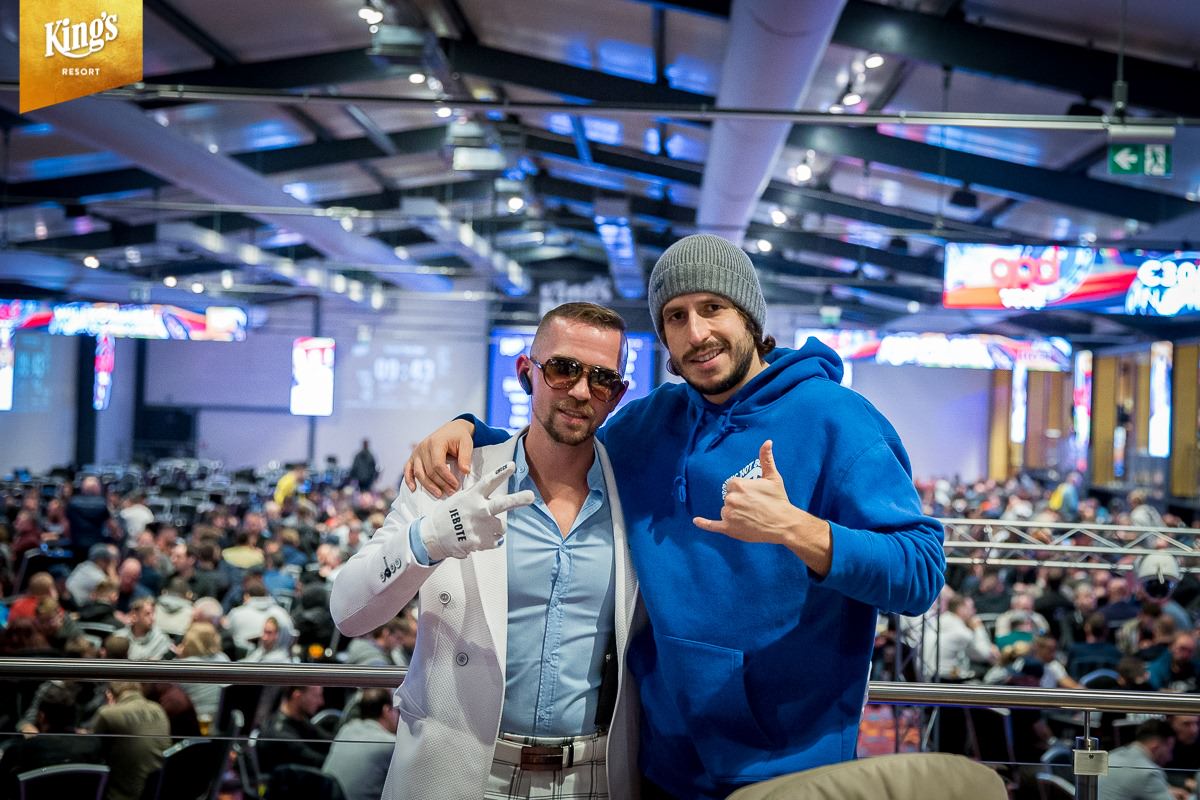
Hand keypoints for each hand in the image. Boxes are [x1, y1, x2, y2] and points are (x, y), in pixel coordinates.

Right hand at [404, 420, 475, 497]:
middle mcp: (423, 447)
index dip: (446, 477)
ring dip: (428, 486)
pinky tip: (413, 489)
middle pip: (429, 471)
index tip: (456, 485)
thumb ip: (465, 457)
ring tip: (439, 494)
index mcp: (435, 442)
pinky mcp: (414, 456)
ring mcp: (417, 452)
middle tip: (451, 492)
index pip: (438, 465)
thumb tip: (465, 471)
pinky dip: (408, 479)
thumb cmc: (459, 437)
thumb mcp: (466, 443)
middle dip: (440, 484)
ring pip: (419, 473)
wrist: (452, 429)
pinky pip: (408, 469)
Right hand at [420, 462, 533, 560]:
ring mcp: (479, 528)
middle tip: (531, 496)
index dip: (501, 473)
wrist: (434, 537)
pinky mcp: (480, 543)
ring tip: (480, 527)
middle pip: (502, 504)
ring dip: (496, 528)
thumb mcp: (460, 498)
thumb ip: (477, 493)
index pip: (488, 482)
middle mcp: (477, 510)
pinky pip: (496, 541)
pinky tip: (477, 536)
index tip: (512, 465)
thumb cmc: (449, 514)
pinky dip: (490, 540)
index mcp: (472, 496)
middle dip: (518, 499)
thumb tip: (493, 483)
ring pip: (502, 527)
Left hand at [693, 440, 832, 575]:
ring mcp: (729, 514)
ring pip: (726, 511)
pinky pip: (712, 525)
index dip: (743, 490)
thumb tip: (767, 442)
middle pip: (729, 497)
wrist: (784, 524)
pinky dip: (704, 524)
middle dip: (739, 501)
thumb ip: (766, 458)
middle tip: (755, 507)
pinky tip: (696, 521)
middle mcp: (731, 498)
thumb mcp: (773, 477)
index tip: (754, 496)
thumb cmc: (778, 500)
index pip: (732, 485)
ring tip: (752, 517)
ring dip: (734, 513)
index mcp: (738, 484)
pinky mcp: (728, 528)